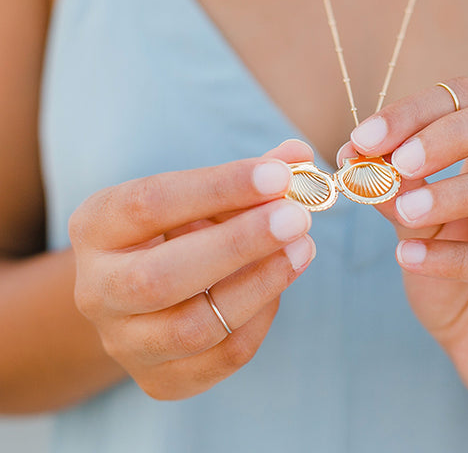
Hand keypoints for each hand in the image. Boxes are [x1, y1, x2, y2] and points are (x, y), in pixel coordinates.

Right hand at [70, 140, 315, 399]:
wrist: (140, 296)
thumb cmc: (177, 232)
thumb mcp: (200, 196)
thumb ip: (248, 177)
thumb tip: (299, 155)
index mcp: (97, 228)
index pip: (149, 204)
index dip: (218, 189)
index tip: (277, 175)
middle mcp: (97, 290)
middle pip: (160, 278)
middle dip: (238, 245)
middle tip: (296, 218)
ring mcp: (125, 342)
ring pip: (193, 327)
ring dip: (260, 285)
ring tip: (302, 248)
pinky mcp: (161, 380)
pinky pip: (223, 357)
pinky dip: (261, 318)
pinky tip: (280, 283)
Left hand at [340, 77, 467, 414]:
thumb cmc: (456, 276)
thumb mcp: (419, 226)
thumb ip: (399, 190)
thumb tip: (359, 157)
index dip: (419, 110)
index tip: (363, 139)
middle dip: (458, 132)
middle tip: (401, 162)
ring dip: (462, 192)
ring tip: (405, 214)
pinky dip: (459, 257)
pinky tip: (410, 260)